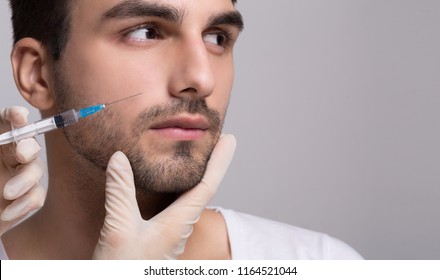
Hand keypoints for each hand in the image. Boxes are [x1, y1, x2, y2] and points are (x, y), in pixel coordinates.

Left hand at [0, 107, 45, 234]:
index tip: (19, 118)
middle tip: (22, 155)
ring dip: (25, 180)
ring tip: (8, 193)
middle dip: (28, 147)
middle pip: (28, 143)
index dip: (15, 116)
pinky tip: (7, 213)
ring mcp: (19, 176)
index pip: (6, 121)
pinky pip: (36, 195)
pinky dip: (24, 204)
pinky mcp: (26, 197)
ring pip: (36, 170)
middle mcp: (7, 155)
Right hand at [93, 134, 235, 258]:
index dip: (219, 161)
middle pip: (204, 188)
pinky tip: (177, 187)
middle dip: (214, 164)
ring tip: (204, 157)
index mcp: (178, 223)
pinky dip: (185, 188)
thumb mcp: (119, 227)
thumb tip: (121, 158)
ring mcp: (172, 233)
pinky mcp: (162, 237)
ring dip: (201, 175)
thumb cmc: (123, 268)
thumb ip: (120, 192)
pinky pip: (181, 206)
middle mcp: (181, 227)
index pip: (207, 185)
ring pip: (193, 198)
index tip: (230, 140)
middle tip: (221, 141)